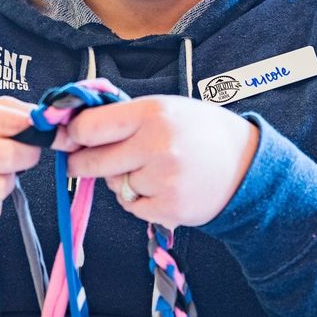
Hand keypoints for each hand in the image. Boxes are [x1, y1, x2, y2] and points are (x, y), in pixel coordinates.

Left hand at [61, 96, 259, 228]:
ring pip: (115, 186)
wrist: (246, 164)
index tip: (70, 139)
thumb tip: (75, 129)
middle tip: (80, 162)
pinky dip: (138, 200)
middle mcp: (156, 145)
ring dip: (122, 181)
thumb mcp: (166, 108)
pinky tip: (160, 187)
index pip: (90, 127)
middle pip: (92, 162)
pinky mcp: (168, 208)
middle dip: (81, 164)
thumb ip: (124, 116)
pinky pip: (131, 207)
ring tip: (151, 169)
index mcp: (152, 112)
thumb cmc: (200, 131)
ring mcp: (163, 179)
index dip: (73, 135)